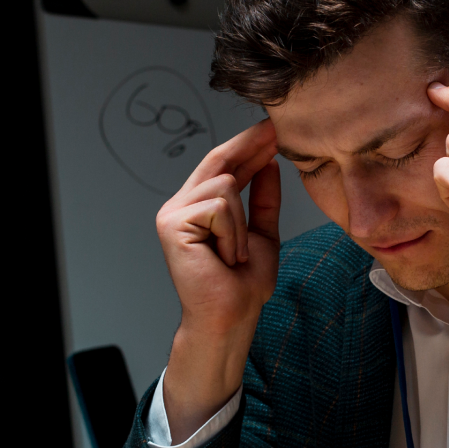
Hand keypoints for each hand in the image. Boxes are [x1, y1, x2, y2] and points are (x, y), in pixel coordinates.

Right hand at [155, 120, 281, 439]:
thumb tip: (268, 162)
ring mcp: (172, 213)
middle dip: (250, 147)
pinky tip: (227, 257)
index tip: (273, 129)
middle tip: (276, 131)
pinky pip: (218, 206)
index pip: (222, 166)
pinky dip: (233, 233)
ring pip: (225, 186)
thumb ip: (263, 199)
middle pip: (218, 162)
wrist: (230, 317)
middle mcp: (180, 206)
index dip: (247, 146)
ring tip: (236, 255)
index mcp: (197, 207)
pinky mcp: (172, 224)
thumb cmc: (242, 285)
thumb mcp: (261, 233)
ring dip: (242, 224)